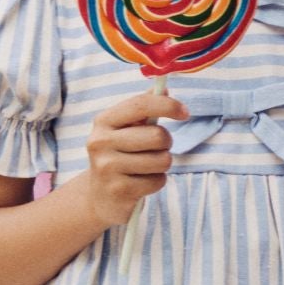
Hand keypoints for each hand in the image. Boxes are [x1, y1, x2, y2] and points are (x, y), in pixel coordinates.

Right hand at [83, 88, 188, 227]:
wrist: (98, 197)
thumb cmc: (119, 156)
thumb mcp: (124, 130)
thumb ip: (143, 108)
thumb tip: (163, 88)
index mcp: (103, 121)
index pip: (140, 105)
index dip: (168, 105)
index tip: (185, 113)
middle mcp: (101, 142)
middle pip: (157, 136)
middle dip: (167, 143)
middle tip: (158, 148)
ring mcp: (107, 168)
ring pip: (162, 160)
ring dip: (163, 163)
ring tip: (148, 166)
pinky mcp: (119, 190)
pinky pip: (158, 181)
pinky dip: (157, 181)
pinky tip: (142, 182)